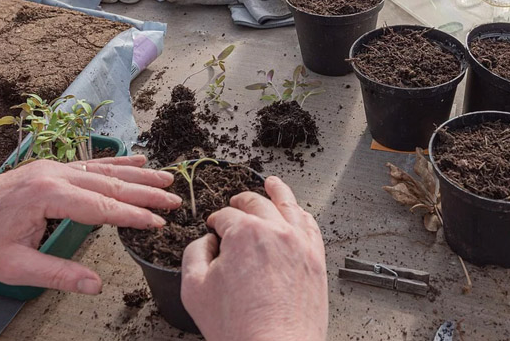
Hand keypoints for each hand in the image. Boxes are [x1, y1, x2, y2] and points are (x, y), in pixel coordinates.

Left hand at [0, 155, 180, 294]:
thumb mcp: (15, 266)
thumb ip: (58, 274)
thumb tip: (96, 284)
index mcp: (47, 196)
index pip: (102, 207)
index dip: (133, 215)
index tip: (159, 222)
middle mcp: (54, 174)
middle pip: (110, 184)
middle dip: (146, 192)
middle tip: (175, 199)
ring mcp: (52, 167)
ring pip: (104, 170)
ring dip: (138, 174)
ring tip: (166, 177)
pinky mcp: (50, 168)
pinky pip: (90, 164)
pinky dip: (116, 162)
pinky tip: (136, 159)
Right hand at [181, 176, 327, 340]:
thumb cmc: (239, 327)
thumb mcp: (194, 288)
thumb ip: (194, 254)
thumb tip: (205, 242)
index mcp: (244, 233)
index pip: (226, 215)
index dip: (216, 221)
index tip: (213, 229)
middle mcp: (275, 231)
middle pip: (256, 203)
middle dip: (242, 201)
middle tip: (235, 204)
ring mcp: (300, 244)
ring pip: (289, 206)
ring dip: (278, 191)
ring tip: (273, 183)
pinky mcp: (316, 260)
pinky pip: (311, 226)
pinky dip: (302, 214)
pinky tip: (298, 213)